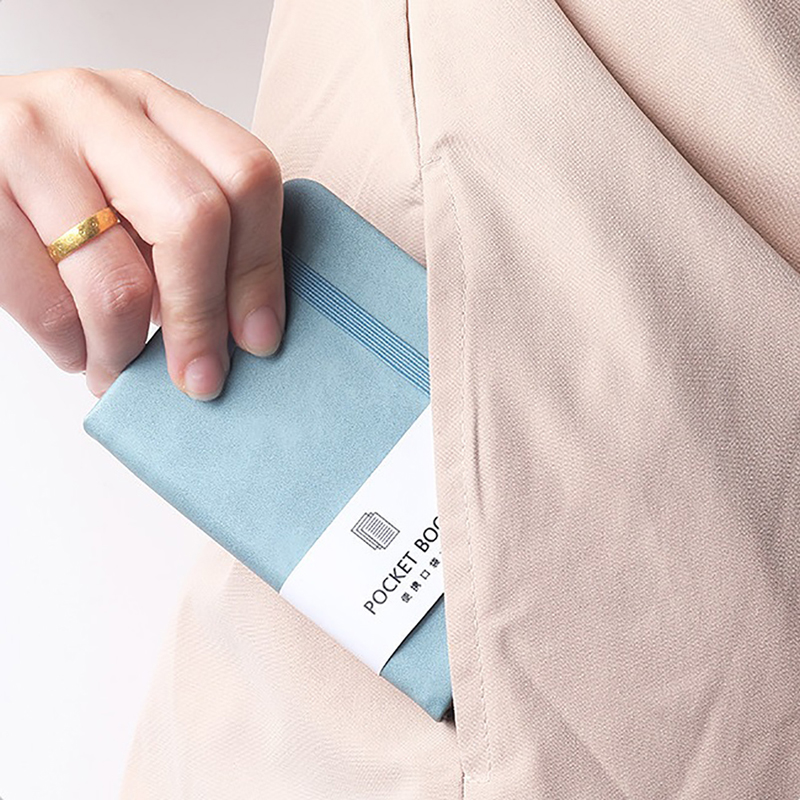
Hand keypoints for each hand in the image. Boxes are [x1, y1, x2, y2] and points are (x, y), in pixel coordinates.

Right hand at [0, 67, 284, 399]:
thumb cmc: (61, 184)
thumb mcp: (133, 185)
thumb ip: (188, 231)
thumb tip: (241, 332)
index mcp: (158, 106)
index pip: (247, 176)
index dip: (261, 269)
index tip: (260, 339)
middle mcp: (98, 107)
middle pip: (195, 220)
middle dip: (202, 320)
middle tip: (199, 379)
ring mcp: (30, 141)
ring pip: (118, 282)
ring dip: (125, 352)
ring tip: (119, 370)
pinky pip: (48, 306)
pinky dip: (71, 349)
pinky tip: (76, 350)